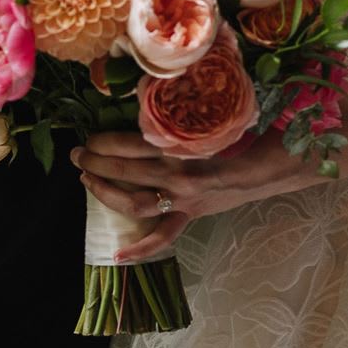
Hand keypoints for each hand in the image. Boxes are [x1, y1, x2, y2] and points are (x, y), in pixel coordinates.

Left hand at [72, 129, 307, 262]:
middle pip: (127, 170)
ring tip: (85, 178)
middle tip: (78, 152)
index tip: (91, 135)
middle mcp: (179, 176)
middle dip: (96, 160)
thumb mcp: (209, 116)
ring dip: (104, 191)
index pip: (133, 144)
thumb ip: (180, 111)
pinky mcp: (189, 216)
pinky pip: (163, 237)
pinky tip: (117, 255)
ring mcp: (183, 201)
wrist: (270, 166)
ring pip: (134, 202)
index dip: (106, 141)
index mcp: (183, 148)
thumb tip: (147, 93)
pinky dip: (140, 248)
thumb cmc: (240, 132)